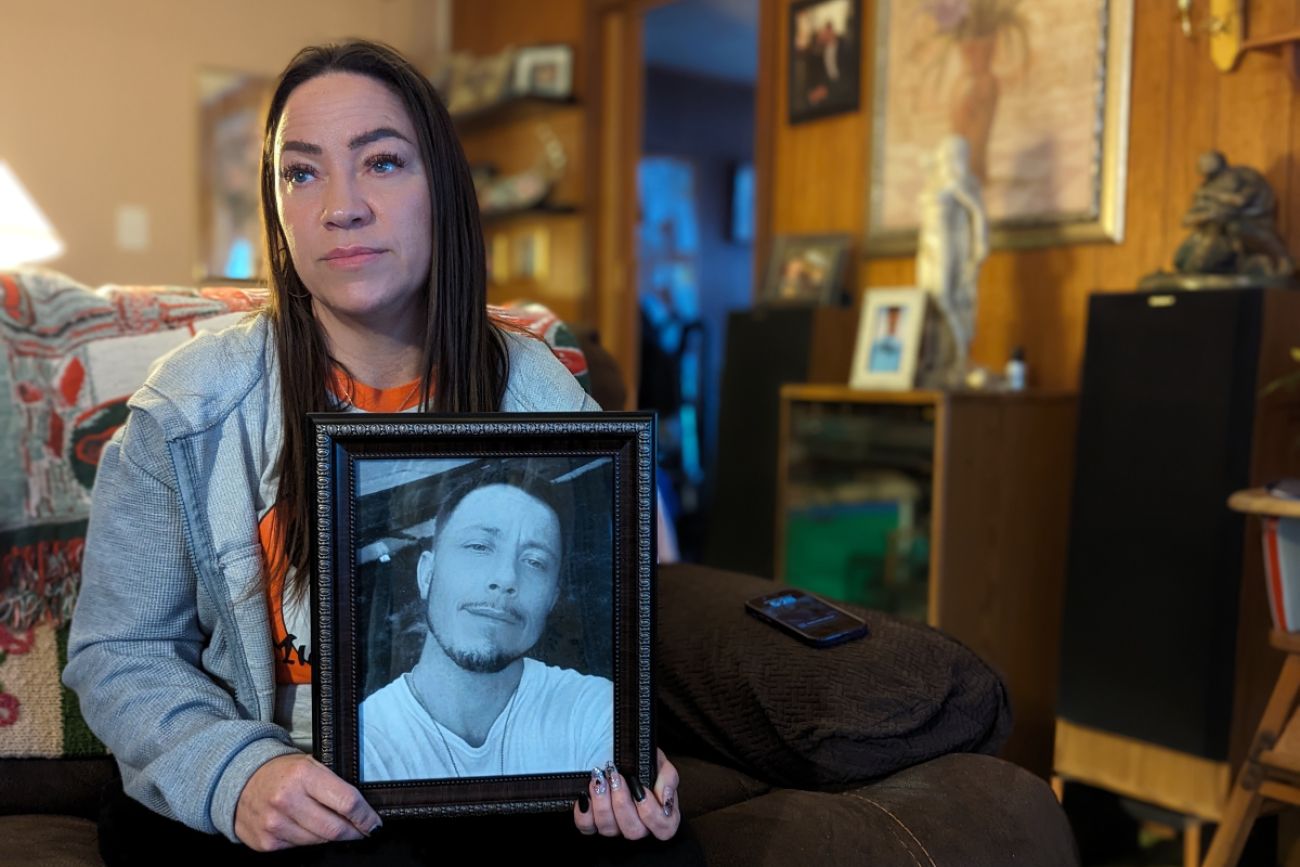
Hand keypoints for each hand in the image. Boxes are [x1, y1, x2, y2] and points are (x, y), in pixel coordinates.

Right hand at [234, 753, 380, 850]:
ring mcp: (275, 824)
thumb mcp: (309, 765)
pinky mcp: (267, 842)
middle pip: (335, 828)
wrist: (240, 781)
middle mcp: (287, 800)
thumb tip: (362, 808)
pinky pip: (300, 848)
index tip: (374, 823)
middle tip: (362, 830)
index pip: (347, 802)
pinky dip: (309, 840)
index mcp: (303, 775)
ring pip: (319, 841)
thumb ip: (333, 784)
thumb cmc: (281, 772)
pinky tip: (306, 828)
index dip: (366, 816)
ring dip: (331, 837)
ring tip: (332, 826)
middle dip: (354, 832)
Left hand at [572, 749, 679, 840]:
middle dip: (622, 804)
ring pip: (609, 829)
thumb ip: (668, 777)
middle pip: (634, 831)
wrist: (615, 751)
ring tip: (600, 779)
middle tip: (616, 778)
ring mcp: (615, 826)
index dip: (652, 815)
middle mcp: (638, 824)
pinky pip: (587, 826)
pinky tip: (585, 795)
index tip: (642, 791)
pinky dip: (584, 812)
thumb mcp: (659, 762)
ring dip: (603, 803)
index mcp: (660, 814)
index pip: (664, 829)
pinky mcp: (593, 823)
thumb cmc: (641, 761)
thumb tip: (665, 796)